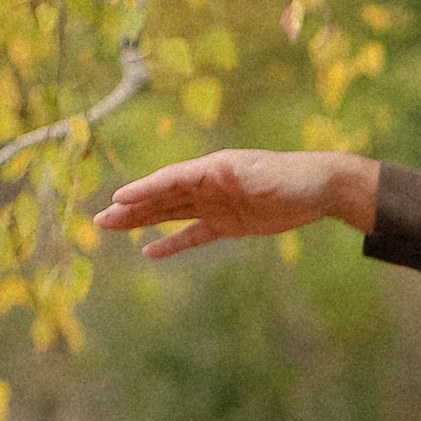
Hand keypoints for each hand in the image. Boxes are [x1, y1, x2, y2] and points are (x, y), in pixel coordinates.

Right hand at [93, 147, 378, 257]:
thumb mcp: (260, 173)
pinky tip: (150, 252)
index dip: (144, 190)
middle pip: (162, 197)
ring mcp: (215, 205)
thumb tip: (211, 171)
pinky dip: (172, 243)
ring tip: (111, 227)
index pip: (170, 179)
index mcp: (211, 168)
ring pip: (171, 214)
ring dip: (142, 221)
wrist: (320, 188)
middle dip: (132, 208)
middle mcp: (207, 185)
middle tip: (100, 219)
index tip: (118, 199)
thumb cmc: (290, 176)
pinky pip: (194, 235)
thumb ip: (233, 175)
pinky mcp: (228, 225)